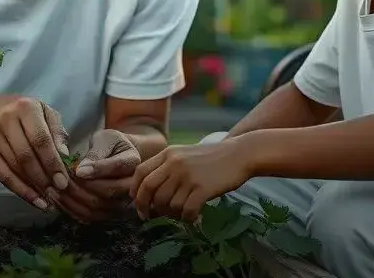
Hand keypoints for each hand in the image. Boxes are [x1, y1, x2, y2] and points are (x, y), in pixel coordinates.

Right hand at [0, 97, 70, 211]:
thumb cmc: (25, 115)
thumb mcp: (45, 114)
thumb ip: (57, 132)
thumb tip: (64, 155)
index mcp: (25, 107)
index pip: (40, 139)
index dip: (52, 162)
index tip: (63, 181)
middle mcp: (6, 119)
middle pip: (26, 156)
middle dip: (43, 178)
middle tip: (57, 194)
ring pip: (15, 167)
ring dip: (33, 187)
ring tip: (48, 200)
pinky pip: (3, 175)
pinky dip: (20, 190)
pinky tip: (34, 200)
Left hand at [49, 129, 140, 223]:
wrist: (119, 158)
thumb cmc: (110, 145)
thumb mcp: (105, 140)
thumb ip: (95, 153)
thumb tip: (81, 170)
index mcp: (133, 163)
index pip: (116, 168)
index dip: (95, 170)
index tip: (75, 169)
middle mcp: (132, 187)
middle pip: (106, 193)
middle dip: (78, 188)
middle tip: (58, 180)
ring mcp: (122, 204)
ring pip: (95, 208)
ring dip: (70, 200)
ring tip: (52, 190)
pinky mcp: (109, 215)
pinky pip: (89, 217)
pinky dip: (71, 210)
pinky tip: (57, 199)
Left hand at [130, 140, 249, 222]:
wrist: (239, 154)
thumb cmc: (212, 157)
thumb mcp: (184, 154)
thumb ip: (166, 167)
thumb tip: (149, 194)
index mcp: (168, 154)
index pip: (140, 173)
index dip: (135, 191)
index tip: (137, 204)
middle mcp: (174, 164)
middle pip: (149, 190)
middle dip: (145, 207)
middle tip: (150, 216)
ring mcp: (188, 176)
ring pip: (167, 204)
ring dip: (172, 214)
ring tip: (181, 212)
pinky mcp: (202, 189)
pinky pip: (186, 211)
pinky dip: (188, 218)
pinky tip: (194, 217)